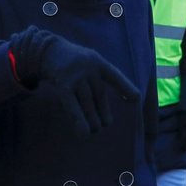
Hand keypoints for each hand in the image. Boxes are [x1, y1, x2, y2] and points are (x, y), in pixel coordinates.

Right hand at [9, 26, 139, 135]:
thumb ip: (102, 78)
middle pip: (99, 94)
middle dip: (103, 111)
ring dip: (92, 119)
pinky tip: (84, 134)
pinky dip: (79, 121)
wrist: (49, 51)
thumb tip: (124, 100)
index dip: (125, 86)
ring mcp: (75, 77)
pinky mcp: (63, 87)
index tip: (136, 98)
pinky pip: (72, 107)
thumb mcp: (90, 62)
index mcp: (97, 61)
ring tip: (95, 130)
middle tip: (105, 124)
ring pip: (87, 103)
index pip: (115, 75)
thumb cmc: (74, 62)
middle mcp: (88, 68)